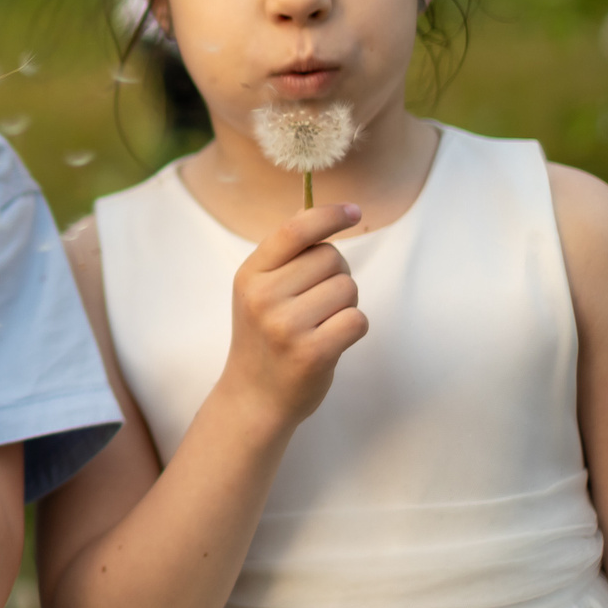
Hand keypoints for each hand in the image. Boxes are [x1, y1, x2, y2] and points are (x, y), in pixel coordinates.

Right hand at [217, 203, 368, 431]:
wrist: (253, 397)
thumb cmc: (265, 337)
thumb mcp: (259, 291)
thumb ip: (285, 253)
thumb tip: (318, 209)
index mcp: (250, 275)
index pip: (295, 230)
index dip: (329, 215)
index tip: (353, 212)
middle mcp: (263, 297)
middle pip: (331, 257)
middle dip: (336, 275)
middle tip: (317, 303)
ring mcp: (286, 326)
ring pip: (347, 287)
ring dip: (345, 304)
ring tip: (321, 324)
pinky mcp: (311, 353)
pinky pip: (357, 319)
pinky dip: (353, 327)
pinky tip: (332, 341)